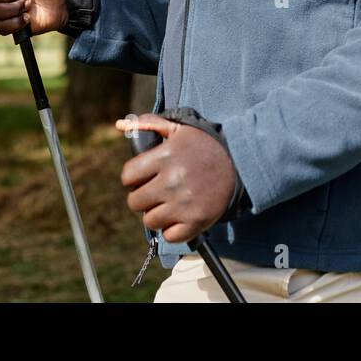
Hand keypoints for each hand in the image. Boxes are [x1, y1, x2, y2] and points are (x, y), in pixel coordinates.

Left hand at [115, 113, 237, 242]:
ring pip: (150, 221)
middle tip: (156, 191)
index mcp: (165, 156)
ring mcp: (185, 203)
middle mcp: (173, 181)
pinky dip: (172, 230)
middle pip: (135, 202)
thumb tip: (120, 125)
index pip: (127, 176)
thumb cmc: (204, 145)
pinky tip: (180, 217)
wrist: (240, 163)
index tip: (144, 177)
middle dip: (143, 197)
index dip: (133, 177)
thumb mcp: (179, 128)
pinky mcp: (197, 221)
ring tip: (168, 204)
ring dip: (156, 214)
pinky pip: (169, 236)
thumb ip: (149, 123)